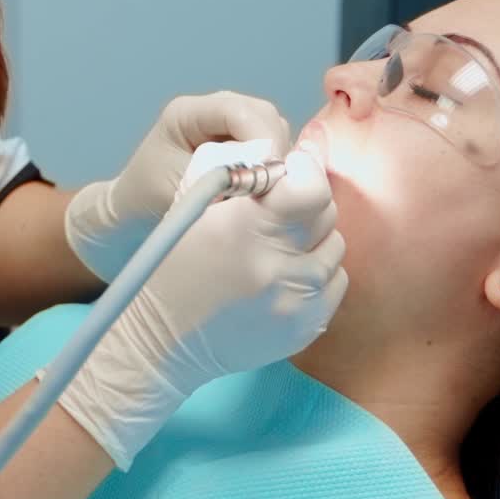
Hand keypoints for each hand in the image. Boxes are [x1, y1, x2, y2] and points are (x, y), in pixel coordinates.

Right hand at [58, 145, 346, 469]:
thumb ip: (233, 176)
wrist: (163, 341)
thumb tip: (276, 157)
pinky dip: (316, 272)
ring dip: (312, 239)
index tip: (290, 171)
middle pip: (326, 214)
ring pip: (334, 247)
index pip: (311, 188)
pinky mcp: (307, 326)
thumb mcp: (189, 208)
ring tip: (278, 245)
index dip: (304, 172)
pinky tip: (285, 274)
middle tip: (281, 207)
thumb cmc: (172, 266)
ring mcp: (296, 300)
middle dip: (306, 202)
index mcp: (244, 229)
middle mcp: (277, 265)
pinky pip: (335, 282)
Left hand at [65, 93, 290, 281]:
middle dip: (273, 149)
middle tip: (273, 187)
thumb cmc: (148, 199)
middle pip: (262, 114)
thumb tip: (263, 178)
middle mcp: (210, 110)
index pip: (238, 111)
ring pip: (271, 129)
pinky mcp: (239, 141)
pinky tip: (259, 189)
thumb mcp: (181, 191)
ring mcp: (226, 124)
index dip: (262, 138)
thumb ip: (219, 181)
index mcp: (187, 113)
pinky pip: (269, 146)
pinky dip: (271, 166)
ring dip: (274, 159)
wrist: (134, 209)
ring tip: (262, 191)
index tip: (271, 174)